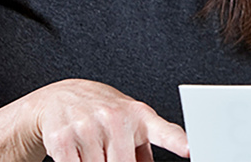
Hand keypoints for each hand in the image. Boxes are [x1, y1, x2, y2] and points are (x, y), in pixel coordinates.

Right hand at [27, 79, 187, 161]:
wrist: (60, 96)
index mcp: (140, 116)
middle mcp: (116, 118)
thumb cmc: (103, 111)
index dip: (178, 142)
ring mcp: (88, 127)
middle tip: (109, 152)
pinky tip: (77, 153)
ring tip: (93, 149)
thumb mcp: (131, 122)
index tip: (190, 149)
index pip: (164, 132)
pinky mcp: (62, 139)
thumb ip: (145, 148)